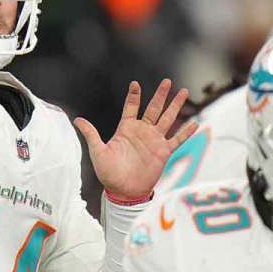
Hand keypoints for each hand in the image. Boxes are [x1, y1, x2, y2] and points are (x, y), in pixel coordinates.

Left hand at [74, 79, 197, 200]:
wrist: (123, 191)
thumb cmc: (109, 173)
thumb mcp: (98, 152)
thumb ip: (91, 134)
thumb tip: (77, 120)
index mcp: (126, 129)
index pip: (131, 107)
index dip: (134, 96)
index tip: (135, 83)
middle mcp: (142, 132)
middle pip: (154, 108)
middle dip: (161, 95)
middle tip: (167, 81)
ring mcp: (154, 141)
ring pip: (168, 119)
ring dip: (175, 106)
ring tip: (183, 92)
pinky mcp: (163, 152)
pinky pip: (177, 140)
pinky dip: (186, 132)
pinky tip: (195, 123)